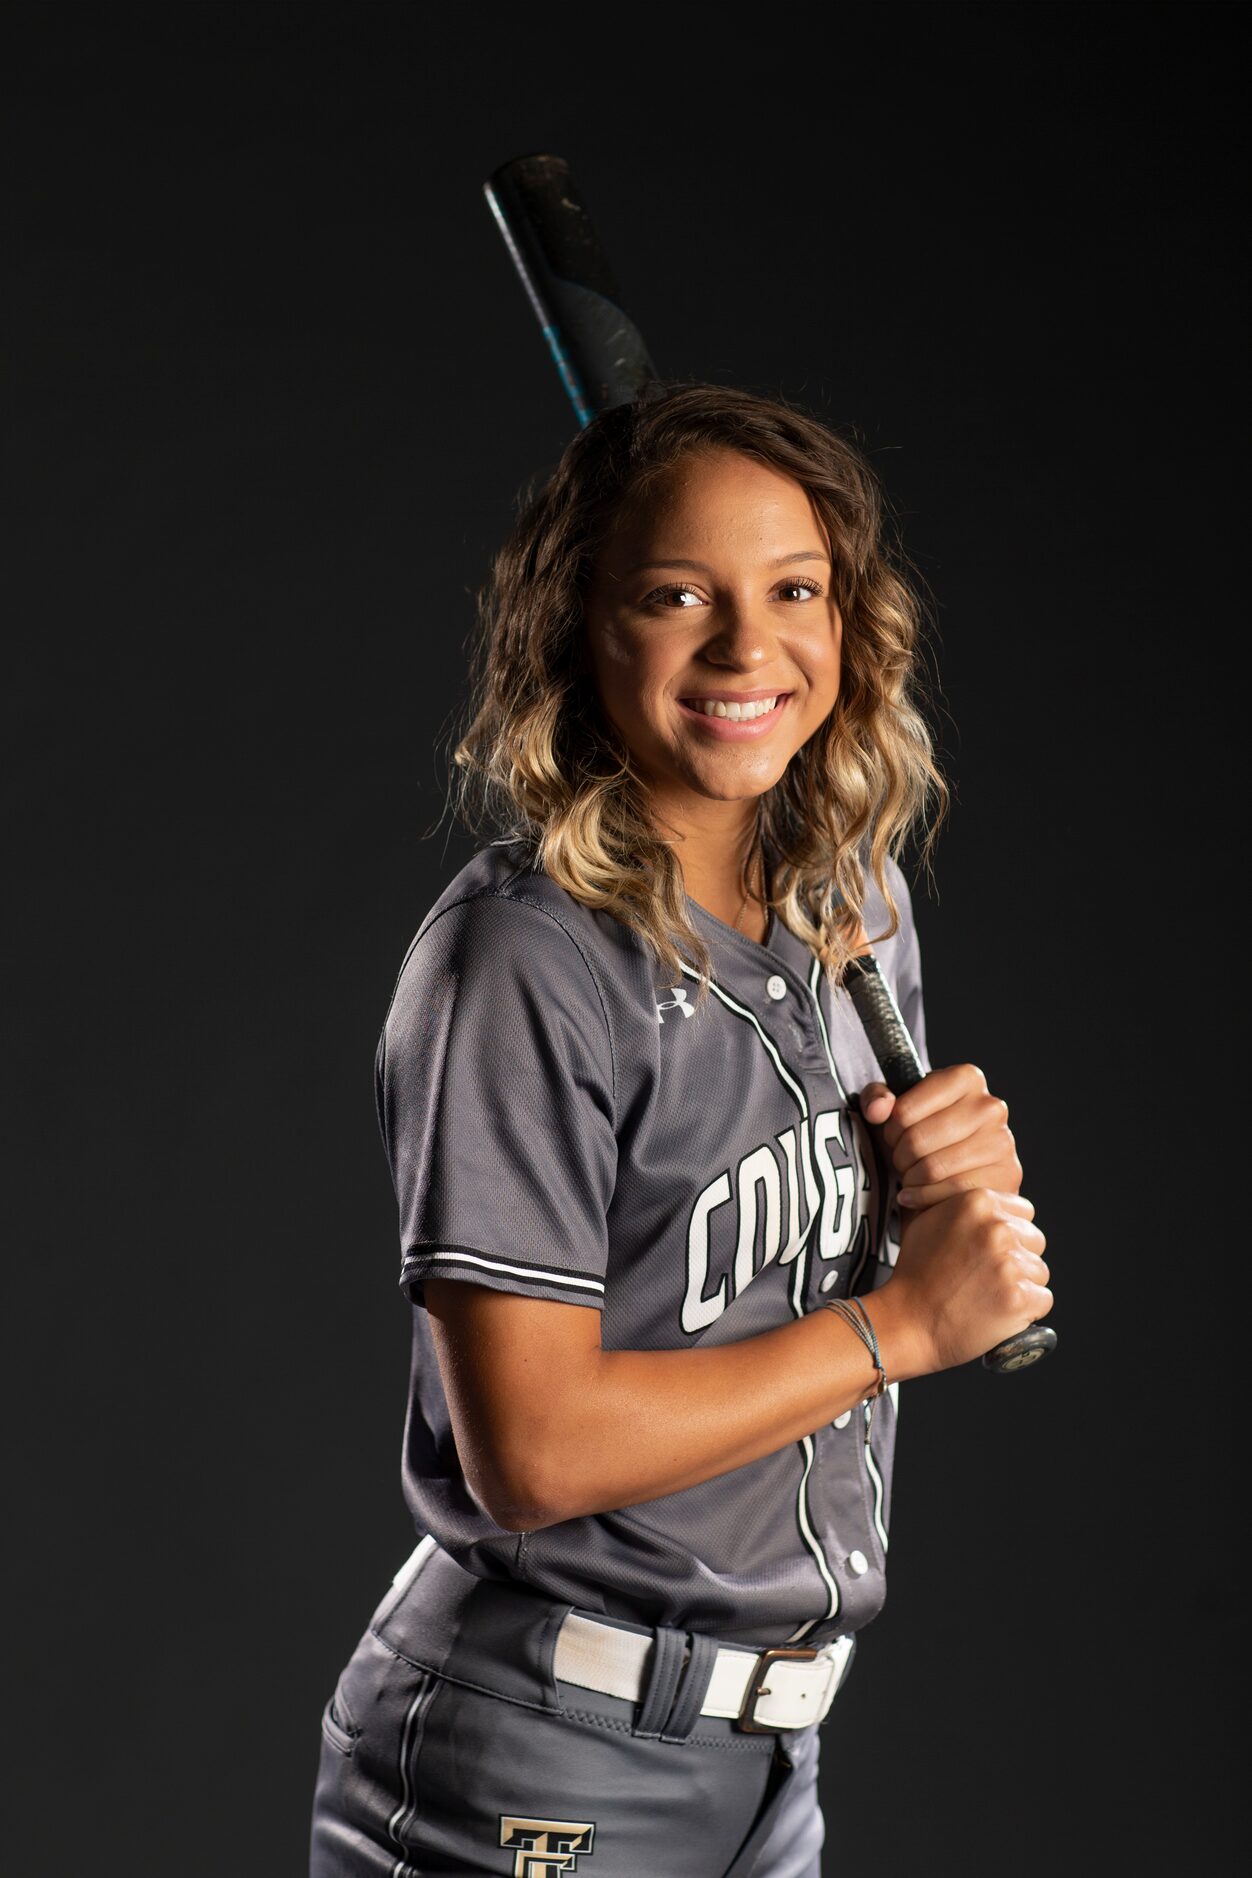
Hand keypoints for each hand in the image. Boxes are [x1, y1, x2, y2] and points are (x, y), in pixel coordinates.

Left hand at [860, 1063, 1021, 1209]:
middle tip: (901, 1160)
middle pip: (918, 1140)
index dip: (890, 1129)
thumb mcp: (892, 1111)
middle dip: (900, 1156)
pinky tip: (918, 1195)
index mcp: (966, 1077)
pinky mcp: (1007, 1176)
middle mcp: (991, 1105)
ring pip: (934, 1168)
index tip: (893, 1135)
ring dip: (911, 1178)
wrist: (948, 1177)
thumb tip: (878, 1109)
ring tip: (911, 1175)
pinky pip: (953, 1192)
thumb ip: (875, 1099)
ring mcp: (1002, 1141)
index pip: (904, 1111)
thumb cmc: (919, 1137)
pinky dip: (926, 1198)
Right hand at [874, 1187, 1051, 1376]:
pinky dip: (1026, 1311)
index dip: (1009, 1234)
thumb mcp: (929, 1220)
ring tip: (988, 1295)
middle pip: (1035, 1240)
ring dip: (1021, 1285)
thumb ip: (964, 1206)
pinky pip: (1042, 1299)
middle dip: (1018, 1258)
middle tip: (987, 1277)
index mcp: (978, 1202)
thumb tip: (990, 1206)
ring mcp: (1009, 1263)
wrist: (907, 1320)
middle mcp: (997, 1228)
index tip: (990, 1252)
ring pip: (1039, 1271)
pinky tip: (997, 1311)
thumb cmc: (914, 1274)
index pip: (1024, 1212)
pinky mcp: (1019, 1298)